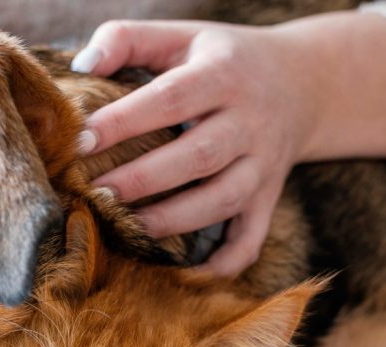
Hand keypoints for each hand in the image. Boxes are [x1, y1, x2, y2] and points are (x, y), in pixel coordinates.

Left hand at [73, 14, 385, 275]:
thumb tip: (82, 65)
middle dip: (145, 179)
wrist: (304, 81)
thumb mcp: (181, 35)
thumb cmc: (220, 59)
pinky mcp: (268, 198)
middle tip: (97, 193)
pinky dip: (225, 262)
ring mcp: (263, 164)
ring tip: (129, 227)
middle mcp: (249, 121)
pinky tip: (187, 273)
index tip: (81, 140)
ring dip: (176, 220)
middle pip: (199, 156)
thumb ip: (127, 39)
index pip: (171, 98)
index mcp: (223, 74)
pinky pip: (252, 238)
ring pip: (224, 199)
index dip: (125, 121)